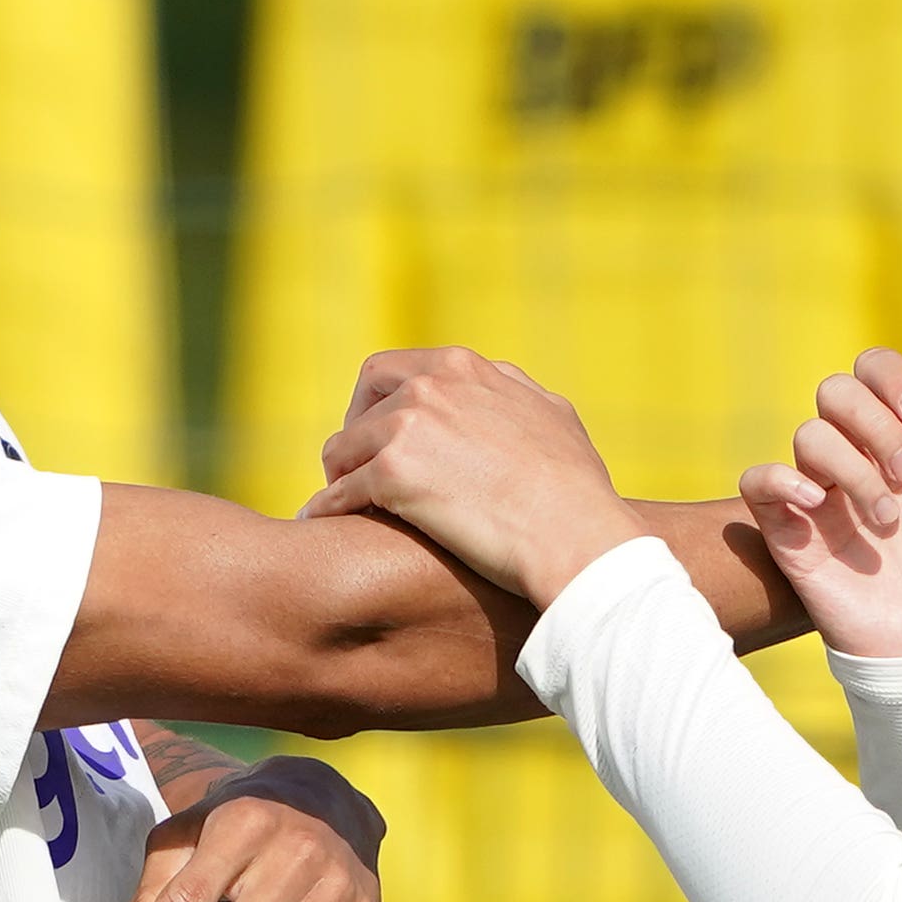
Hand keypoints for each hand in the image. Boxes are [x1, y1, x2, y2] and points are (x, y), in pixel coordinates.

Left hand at [299, 348, 647, 605]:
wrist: (574, 533)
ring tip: (339, 502)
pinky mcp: (392, 475)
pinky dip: (327, 510)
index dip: (381, 402)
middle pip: (364, 397)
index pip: (396, 369)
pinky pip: (338, 493)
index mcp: (464, 368)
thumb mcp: (552, 415)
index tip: (384, 433)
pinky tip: (325, 528)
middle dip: (354, 428)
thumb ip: (514, 394)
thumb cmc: (576, 488)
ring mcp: (407, 427)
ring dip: (338, 474)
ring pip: (343, 448)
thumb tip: (505, 389)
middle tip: (352, 466)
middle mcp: (429, 386)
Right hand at [736, 349, 901, 657]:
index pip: (874, 371)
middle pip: (834, 390)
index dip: (892, 379)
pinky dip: (781, 480)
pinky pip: (758, 481)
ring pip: (808, 435)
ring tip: (886, 520)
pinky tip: (820, 505)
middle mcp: (860, 458)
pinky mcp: (794, 533)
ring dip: (852, 468)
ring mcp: (825, 495)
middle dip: (873, 422)